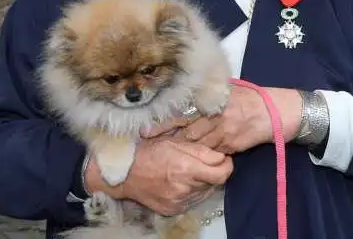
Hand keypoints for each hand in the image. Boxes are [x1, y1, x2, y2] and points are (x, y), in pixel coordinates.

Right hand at [85, 136, 232, 216]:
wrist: (124, 173)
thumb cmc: (151, 151)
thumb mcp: (176, 142)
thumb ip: (202, 151)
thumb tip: (222, 158)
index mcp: (186, 169)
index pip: (221, 174)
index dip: (227, 166)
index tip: (224, 159)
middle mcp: (184, 188)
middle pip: (214, 183)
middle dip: (213, 172)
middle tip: (204, 163)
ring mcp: (178, 202)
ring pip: (204, 192)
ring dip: (203, 182)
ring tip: (191, 172)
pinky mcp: (172, 210)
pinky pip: (192, 201)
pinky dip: (192, 192)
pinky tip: (182, 182)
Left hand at [144, 86, 302, 154]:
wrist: (277, 112)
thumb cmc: (252, 98)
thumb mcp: (231, 90)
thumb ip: (210, 95)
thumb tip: (187, 97)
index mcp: (214, 97)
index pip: (183, 109)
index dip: (164, 121)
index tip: (145, 129)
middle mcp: (216, 113)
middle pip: (186, 128)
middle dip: (167, 138)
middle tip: (147, 145)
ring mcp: (223, 130)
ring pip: (196, 143)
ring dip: (181, 149)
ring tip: (162, 155)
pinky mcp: (230, 144)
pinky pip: (211, 152)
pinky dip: (200, 156)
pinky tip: (189, 160)